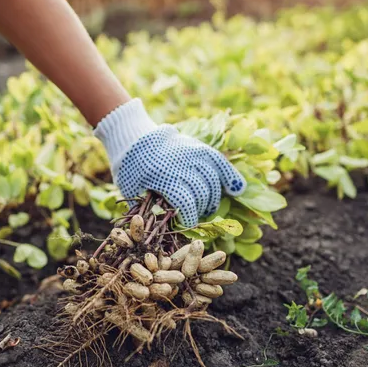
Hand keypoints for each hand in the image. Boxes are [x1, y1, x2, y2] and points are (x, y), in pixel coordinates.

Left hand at [95, 99, 245, 226]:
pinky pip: (220, 162)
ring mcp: (193, 153)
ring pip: (213, 180)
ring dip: (213, 198)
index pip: (186, 204)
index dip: (189, 219)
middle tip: (195, 215)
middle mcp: (182, 164)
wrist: (133, 138)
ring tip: (207, 207)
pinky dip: (230, 176)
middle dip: (200, 209)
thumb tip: (163, 228)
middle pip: (202, 193)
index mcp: (163, 177)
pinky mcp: (199, 147)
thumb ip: (147, 209)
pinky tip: (237, 189)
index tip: (186, 225)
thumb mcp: (132, 190)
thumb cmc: (130, 169)